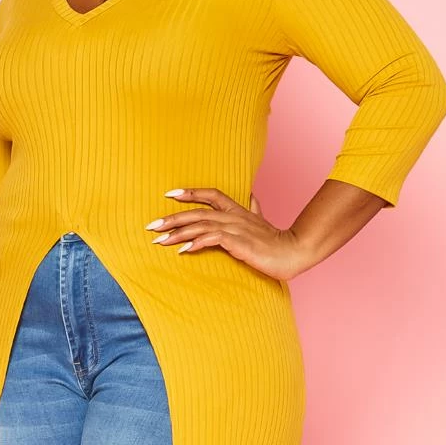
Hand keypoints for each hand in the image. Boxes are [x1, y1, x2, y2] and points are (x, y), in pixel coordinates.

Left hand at [145, 188, 308, 281]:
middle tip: (152, 226)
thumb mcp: (263, 222)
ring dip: (178, 233)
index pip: (211, 194)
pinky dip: (197, 242)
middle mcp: (234, 216)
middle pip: (198, 212)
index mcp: (238, 210)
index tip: (169, 194)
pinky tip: (183, 250)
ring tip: (160, 241)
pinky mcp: (239, 243)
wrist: (294, 252)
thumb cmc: (276, 242)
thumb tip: (252, 198)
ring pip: (201, 225)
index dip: (191, 192)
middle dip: (172, 218)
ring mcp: (236, 228)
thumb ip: (255, 209)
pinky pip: (213, 239)